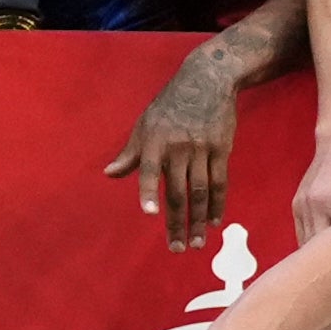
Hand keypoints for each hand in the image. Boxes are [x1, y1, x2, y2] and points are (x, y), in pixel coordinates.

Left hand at [106, 52, 240, 248]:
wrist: (207, 80)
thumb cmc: (170, 105)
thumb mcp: (145, 124)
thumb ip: (130, 153)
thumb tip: (109, 174)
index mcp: (155, 141)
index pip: (149, 170)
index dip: (149, 191)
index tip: (149, 212)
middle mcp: (178, 147)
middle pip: (178, 191)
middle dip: (177, 222)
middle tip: (176, 248)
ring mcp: (202, 149)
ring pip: (201, 191)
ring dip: (198, 220)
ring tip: (197, 244)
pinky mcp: (221, 149)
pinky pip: (220, 182)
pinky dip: (217, 204)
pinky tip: (214, 221)